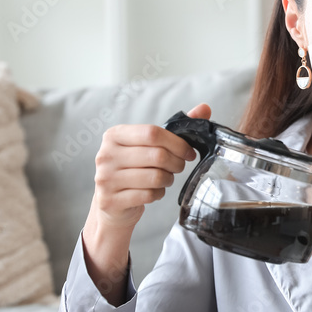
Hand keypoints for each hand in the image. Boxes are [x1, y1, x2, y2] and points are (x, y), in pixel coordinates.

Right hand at [91, 102, 210, 231]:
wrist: (111, 203)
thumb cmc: (133, 168)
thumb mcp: (148, 146)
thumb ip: (174, 128)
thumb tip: (204, 108)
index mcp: (114, 135)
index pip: (152, 133)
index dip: (177, 143)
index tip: (188, 152)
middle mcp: (106, 155)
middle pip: (157, 155)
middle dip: (176, 163)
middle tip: (179, 167)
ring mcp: (106, 178)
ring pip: (155, 177)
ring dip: (168, 179)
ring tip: (166, 179)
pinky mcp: (111, 200)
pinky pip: (148, 195)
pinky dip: (158, 194)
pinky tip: (155, 191)